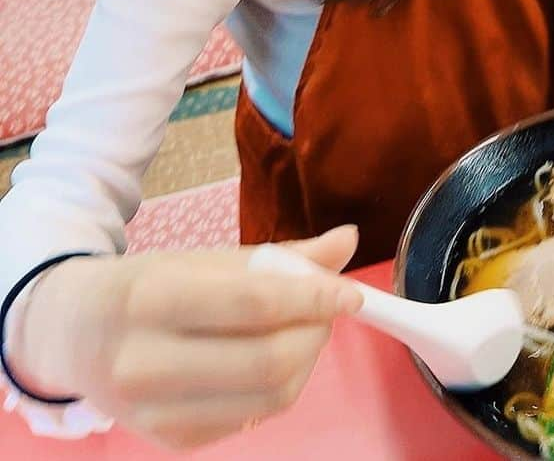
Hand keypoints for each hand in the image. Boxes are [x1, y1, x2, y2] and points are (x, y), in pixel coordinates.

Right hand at [10, 226, 363, 449]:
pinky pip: (252, 420)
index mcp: (152, 298)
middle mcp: (145, 362)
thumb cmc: (150, 286)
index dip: (313, 299)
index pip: (253, 305)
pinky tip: (269, 360)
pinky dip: (278, 388)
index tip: (350, 292)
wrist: (74, 335)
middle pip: (266, 362)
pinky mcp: (170, 442)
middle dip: (315, 334)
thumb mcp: (206, 258)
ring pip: (268, 400)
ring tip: (303, 331)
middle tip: (327, 310)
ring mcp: (153, 414)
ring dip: (305, 362)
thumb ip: (281, 255)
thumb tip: (348, 241)